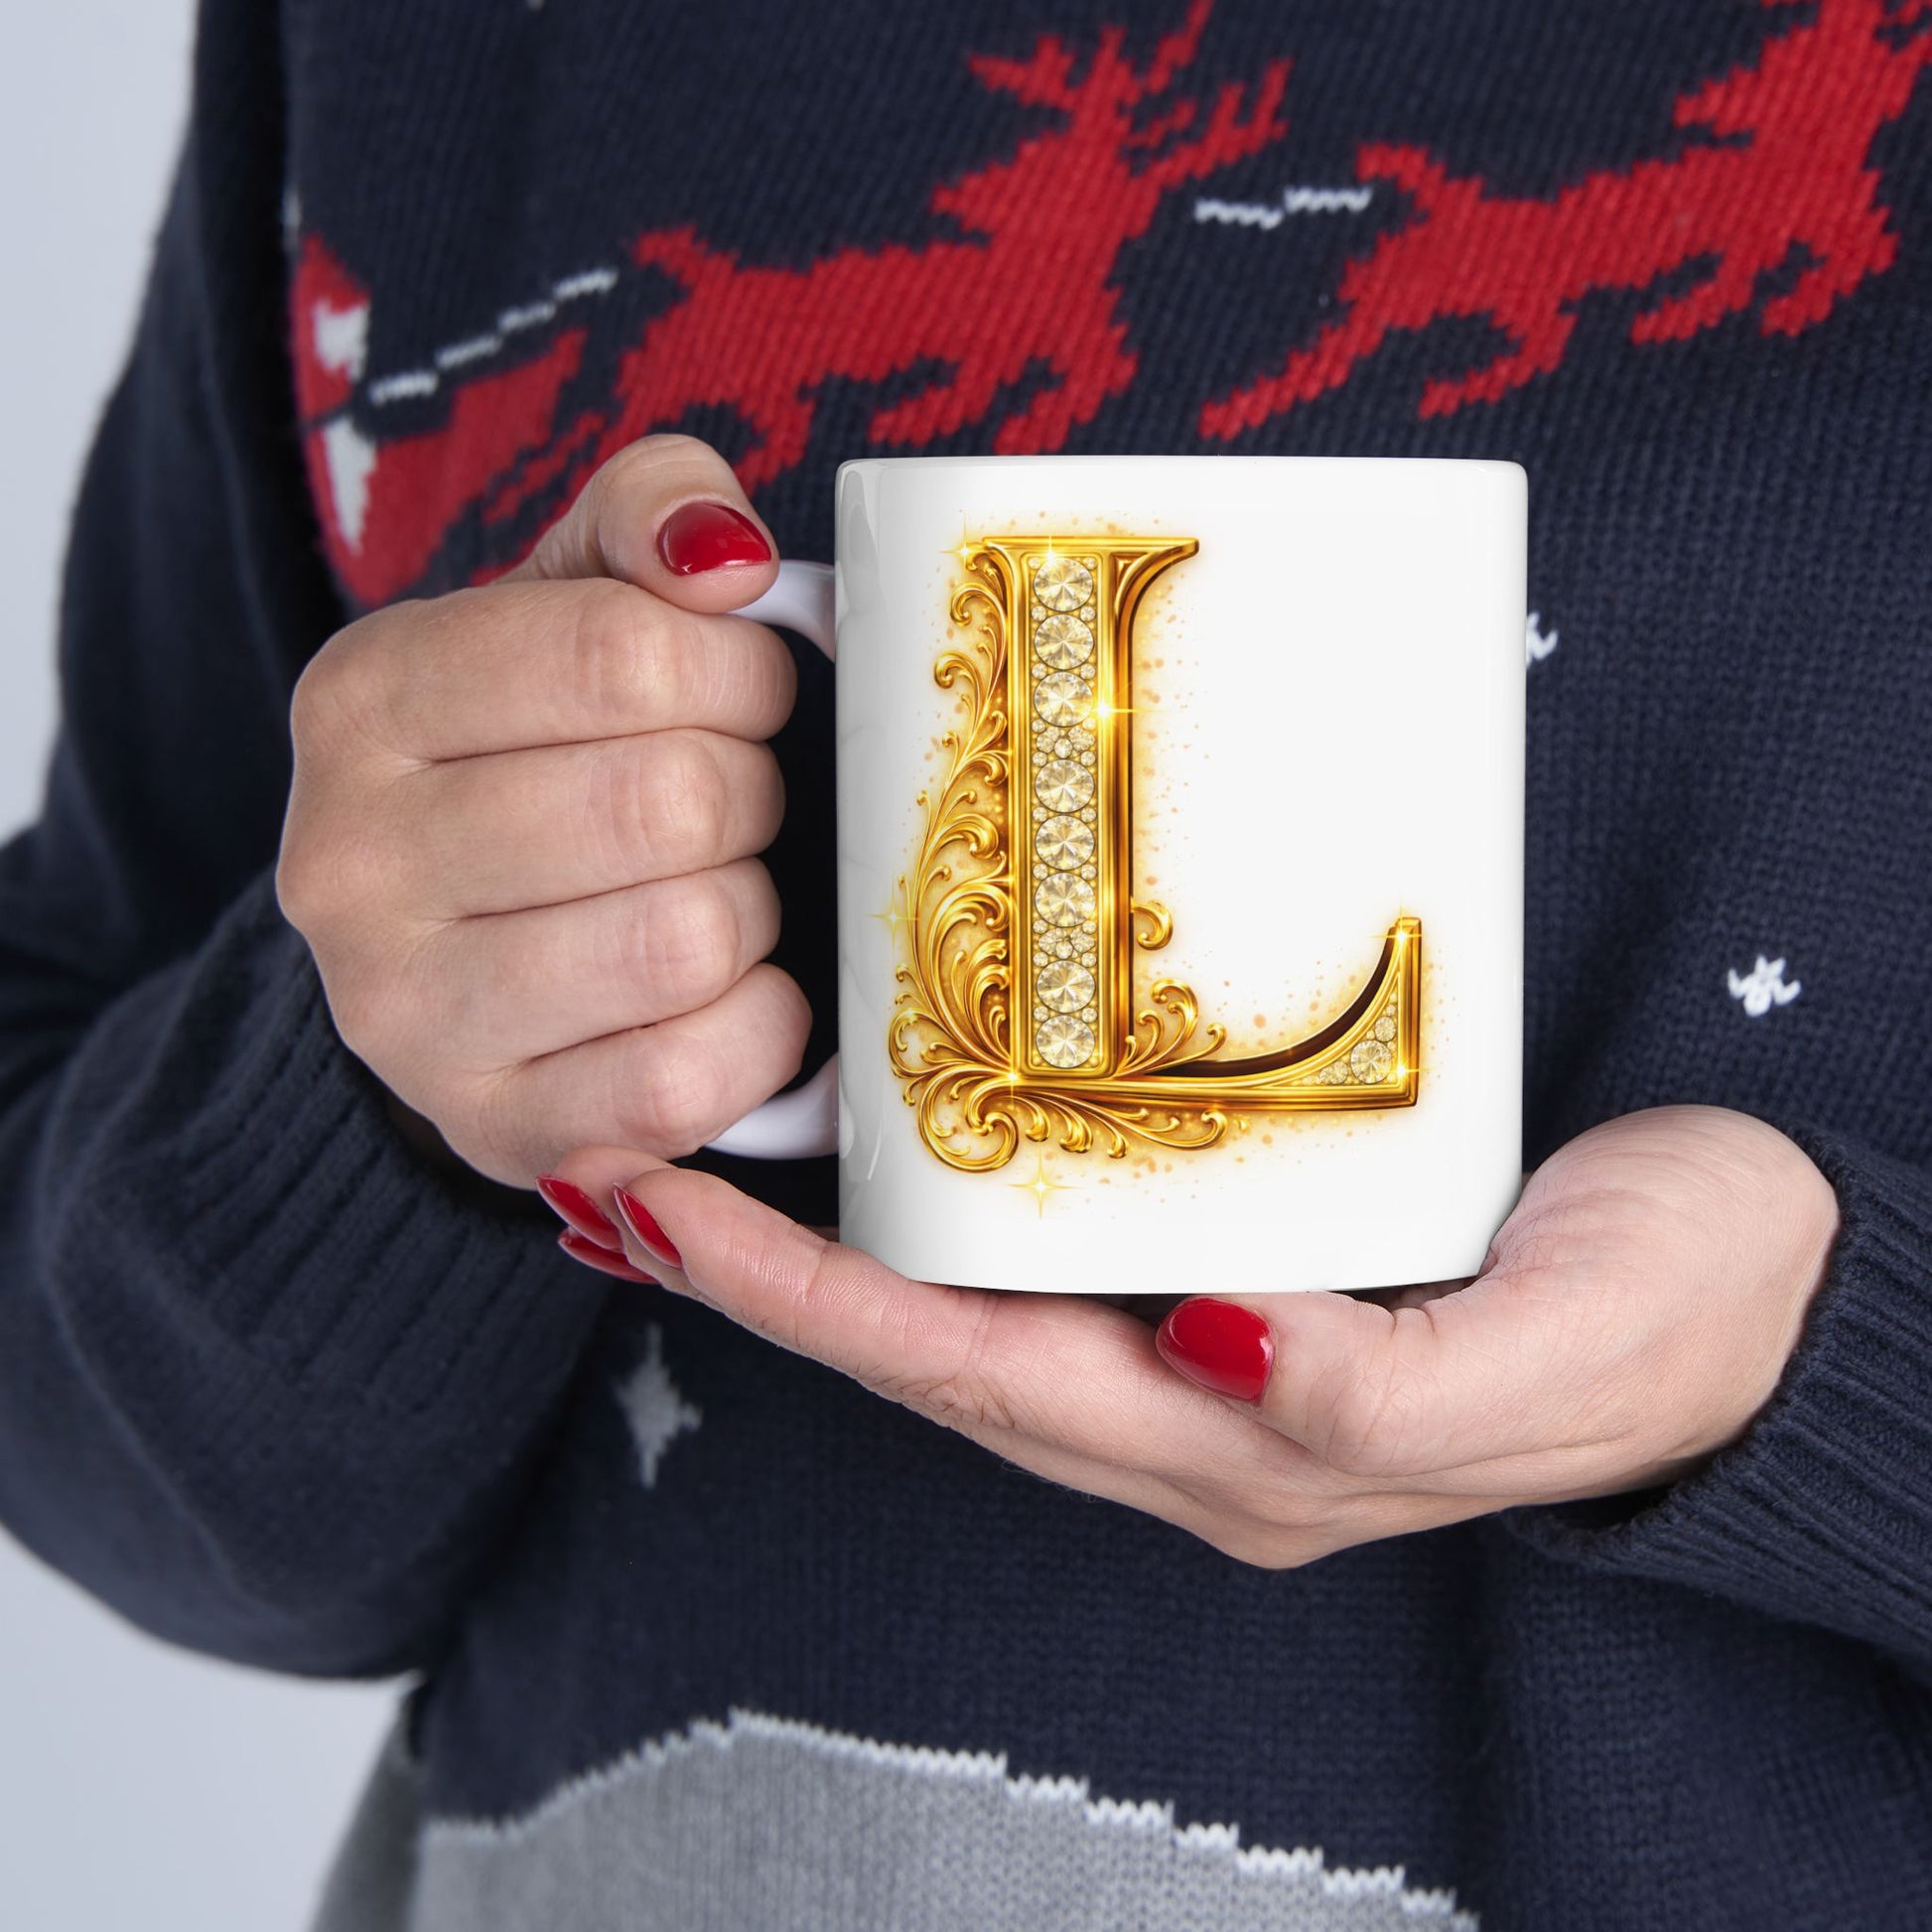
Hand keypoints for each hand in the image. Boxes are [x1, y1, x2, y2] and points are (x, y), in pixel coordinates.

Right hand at [277, 436, 807, 1185]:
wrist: (461, 948)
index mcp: (364, 698)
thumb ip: (651, 513)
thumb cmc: (546, 752)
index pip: (623, 653)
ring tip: (717, 892)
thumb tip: (725, 557)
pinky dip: (758, 1030)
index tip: (746, 693)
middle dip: (749, 794)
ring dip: (751, 911)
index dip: (740, 672)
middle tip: (733, 803)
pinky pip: (688, 1080)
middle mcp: (349, 862)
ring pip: (686, 941)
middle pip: (668, 802)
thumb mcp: (574, 596)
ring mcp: (406, 1017)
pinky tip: (731, 994)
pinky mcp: (493, 1130)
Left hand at [543, 1106, 1839, 1564]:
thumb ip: (1384, 1391)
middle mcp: (1198, 1409)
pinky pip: (1056, 1248)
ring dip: (834, 1244)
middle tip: (624, 1162)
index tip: (661, 1211)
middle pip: (934, 1349)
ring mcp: (1214, 1343)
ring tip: (709, 1149)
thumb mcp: (1555, 1356)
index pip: (972, 1379)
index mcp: (1247, 1451)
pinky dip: (949, 1203)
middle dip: (767, 1277)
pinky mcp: (1250, 1261)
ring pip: (978, 1303)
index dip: (808, 1307)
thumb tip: (1216, 1347)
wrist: (1774, 1279)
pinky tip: (901, 1137)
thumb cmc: (1678, 1317)